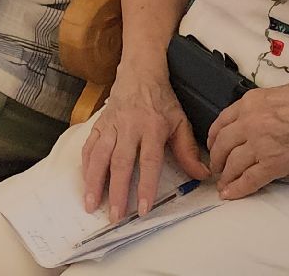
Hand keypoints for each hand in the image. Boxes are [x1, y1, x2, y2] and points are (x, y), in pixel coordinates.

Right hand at [80, 73, 211, 220]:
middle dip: (117, 191)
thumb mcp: (180, 121)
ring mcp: (112, 126)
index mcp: (152, 127)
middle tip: (115, 216)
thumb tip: (202, 174)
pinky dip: (85, 165)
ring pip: (100, 156)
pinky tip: (85, 181)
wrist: (140, 72)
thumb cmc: (161, 100)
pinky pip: (89, 146)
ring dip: (94, 181)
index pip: (149, 162)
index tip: (143, 209)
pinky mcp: (99, 124)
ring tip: (91, 204)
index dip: (146, 186)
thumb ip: (188, 150)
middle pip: (121, 163)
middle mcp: (129, 127)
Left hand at [206, 81, 288, 200]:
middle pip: (222, 145)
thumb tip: (257, 116)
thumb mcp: (282, 92)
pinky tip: (230, 195)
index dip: (214, 137)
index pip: (221, 121)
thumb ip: (263, 105)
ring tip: (223, 183)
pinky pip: (249, 180)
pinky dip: (237, 190)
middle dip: (217, 158)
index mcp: (252, 102)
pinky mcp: (274, 165)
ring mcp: (260, 145)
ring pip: (231, 164)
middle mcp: (250, 122)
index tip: (214, 145)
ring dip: (225, 176)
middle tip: (217, 167)